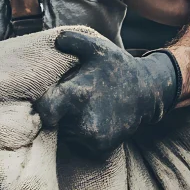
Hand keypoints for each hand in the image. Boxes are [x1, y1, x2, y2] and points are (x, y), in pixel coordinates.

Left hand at [35, 30, 177, 153]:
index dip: (42, 106)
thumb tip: (55, 40)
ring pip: (63, 134)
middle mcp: (83, 122)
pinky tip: (92, 119)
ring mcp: (93, 139)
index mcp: (77, 95)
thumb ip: (73, 40)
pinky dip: (80, 135)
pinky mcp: (99, 149)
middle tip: (69, 101)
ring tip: (83, 108)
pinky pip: (77, 144)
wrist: (147, 92)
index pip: (45, 110)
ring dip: (67, 124)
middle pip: (52, 123)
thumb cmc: (116, 67)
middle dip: (56, 113)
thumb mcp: (97, 48)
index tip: (49, 99)